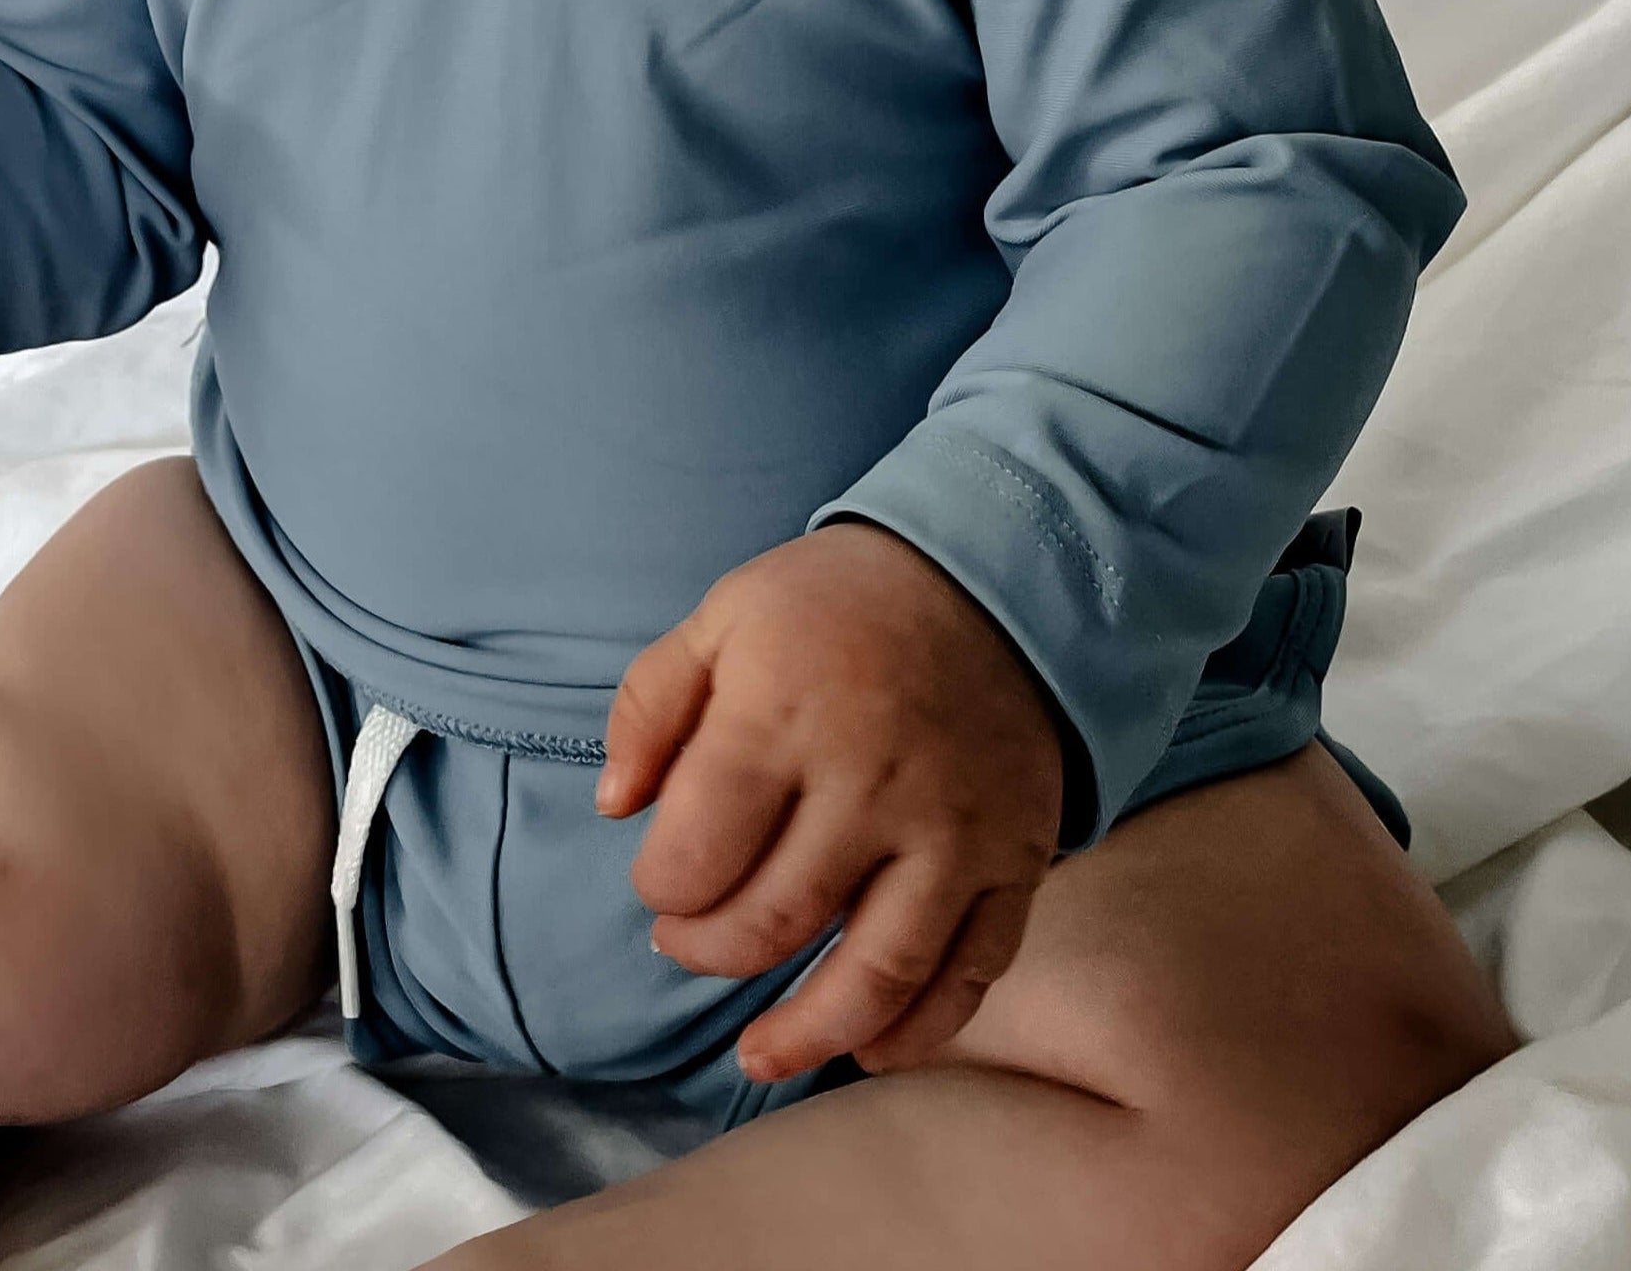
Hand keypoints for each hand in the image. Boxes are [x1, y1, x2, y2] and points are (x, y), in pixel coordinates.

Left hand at [597, 520, 1066, 1082]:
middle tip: (687, 938)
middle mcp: (871, 780)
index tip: (660, 881)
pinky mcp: (1015, 861)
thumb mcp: (724, 616)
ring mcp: (952, 830)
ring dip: (805, 1032)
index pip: (697, 850)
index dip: (661, 887)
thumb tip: (614, 806)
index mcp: (784, 712)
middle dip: (710, 948)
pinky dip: (917, 1032)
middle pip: (773, 920)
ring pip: (875, 975)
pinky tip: (865, 1046)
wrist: (990, 578)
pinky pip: (969, 974)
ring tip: (757, 1053)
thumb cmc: (835, 605)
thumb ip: (651, 705)